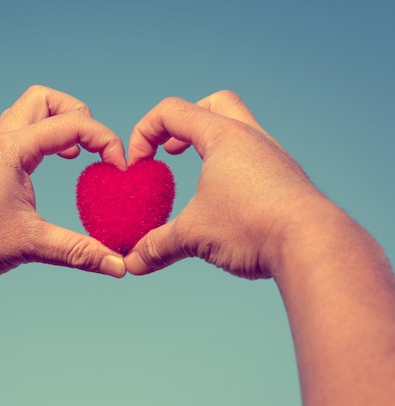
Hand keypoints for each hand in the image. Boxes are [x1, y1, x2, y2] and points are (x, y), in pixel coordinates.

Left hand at [0, 85, 126, 285]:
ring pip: (28, 115)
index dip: (106, 141)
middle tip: (91, 148)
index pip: (72, 124)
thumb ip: (77, 252)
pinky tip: (48, 171)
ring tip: (74, 156)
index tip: (119, 170)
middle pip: (45, 99)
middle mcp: (1, 142)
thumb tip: (117, 266)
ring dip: (57, 126)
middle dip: (77, 114)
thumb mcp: (27, 245)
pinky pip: (20, 138)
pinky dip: (42, 144)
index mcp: (13, 148)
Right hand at [124, 90, 323, 278]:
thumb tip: (132, 263)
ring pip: (241, 132)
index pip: (172, 112)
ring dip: (213, 149)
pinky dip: (234, 171)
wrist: (312, 244)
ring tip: (199, 179)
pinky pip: (257, 160)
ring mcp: (274, 158)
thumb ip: (157, 246)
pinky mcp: (287, 180)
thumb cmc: (252, 226)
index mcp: (223, 137)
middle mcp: (252, 138)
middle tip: (172, 149)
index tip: (139, 166)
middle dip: (187, 122)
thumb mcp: (193, 235)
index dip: (144, 133)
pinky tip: (228, 203)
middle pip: (216, 104)